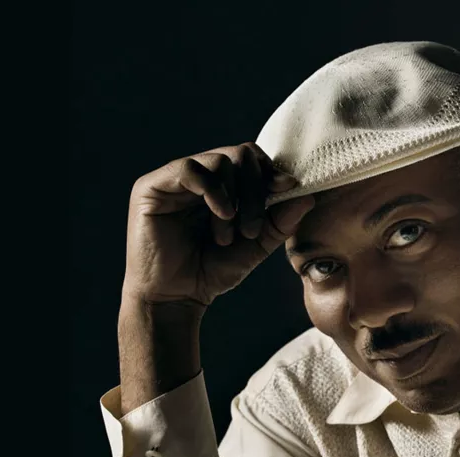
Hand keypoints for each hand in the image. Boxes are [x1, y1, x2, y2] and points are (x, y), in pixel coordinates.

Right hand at [122, 142, 314, 307]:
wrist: (175, 298)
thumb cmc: (211, 272)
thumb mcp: (255, 246)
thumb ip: (279, 221)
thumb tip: (307, 195)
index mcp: (220, 185)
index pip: (250, 159)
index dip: (271, 170)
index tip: (288, 188)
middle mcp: (197, 177)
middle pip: (239, 154)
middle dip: (255, 190)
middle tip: (252, 229)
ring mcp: (174, 179)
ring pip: (219, 160)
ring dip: (235, 199)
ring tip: (230, 235)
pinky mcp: (152, 187)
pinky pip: (190, 170)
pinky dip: (213, 191)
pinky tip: (222, 215)